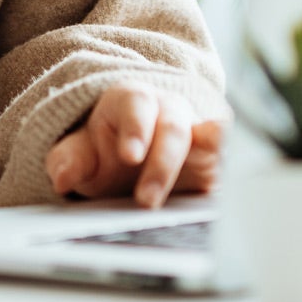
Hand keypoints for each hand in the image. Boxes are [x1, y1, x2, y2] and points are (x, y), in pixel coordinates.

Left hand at [45, 87, 223, 207]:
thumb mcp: (84, 153)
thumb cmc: (108, 150)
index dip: (135, 128)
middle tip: (145, 200)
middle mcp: (169, 111)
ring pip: (209, 138)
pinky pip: (230, 157)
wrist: (135, 154)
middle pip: (172, 127)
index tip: (129, 155)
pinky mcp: (216, 159)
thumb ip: (70, 160)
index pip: (136, 106)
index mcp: (132, 101)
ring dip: (210, 159)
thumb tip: (61, 175)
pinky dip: (236, 165)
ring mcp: (197, 132)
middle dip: (162, 163)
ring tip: (218, 178)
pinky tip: (240, 182)